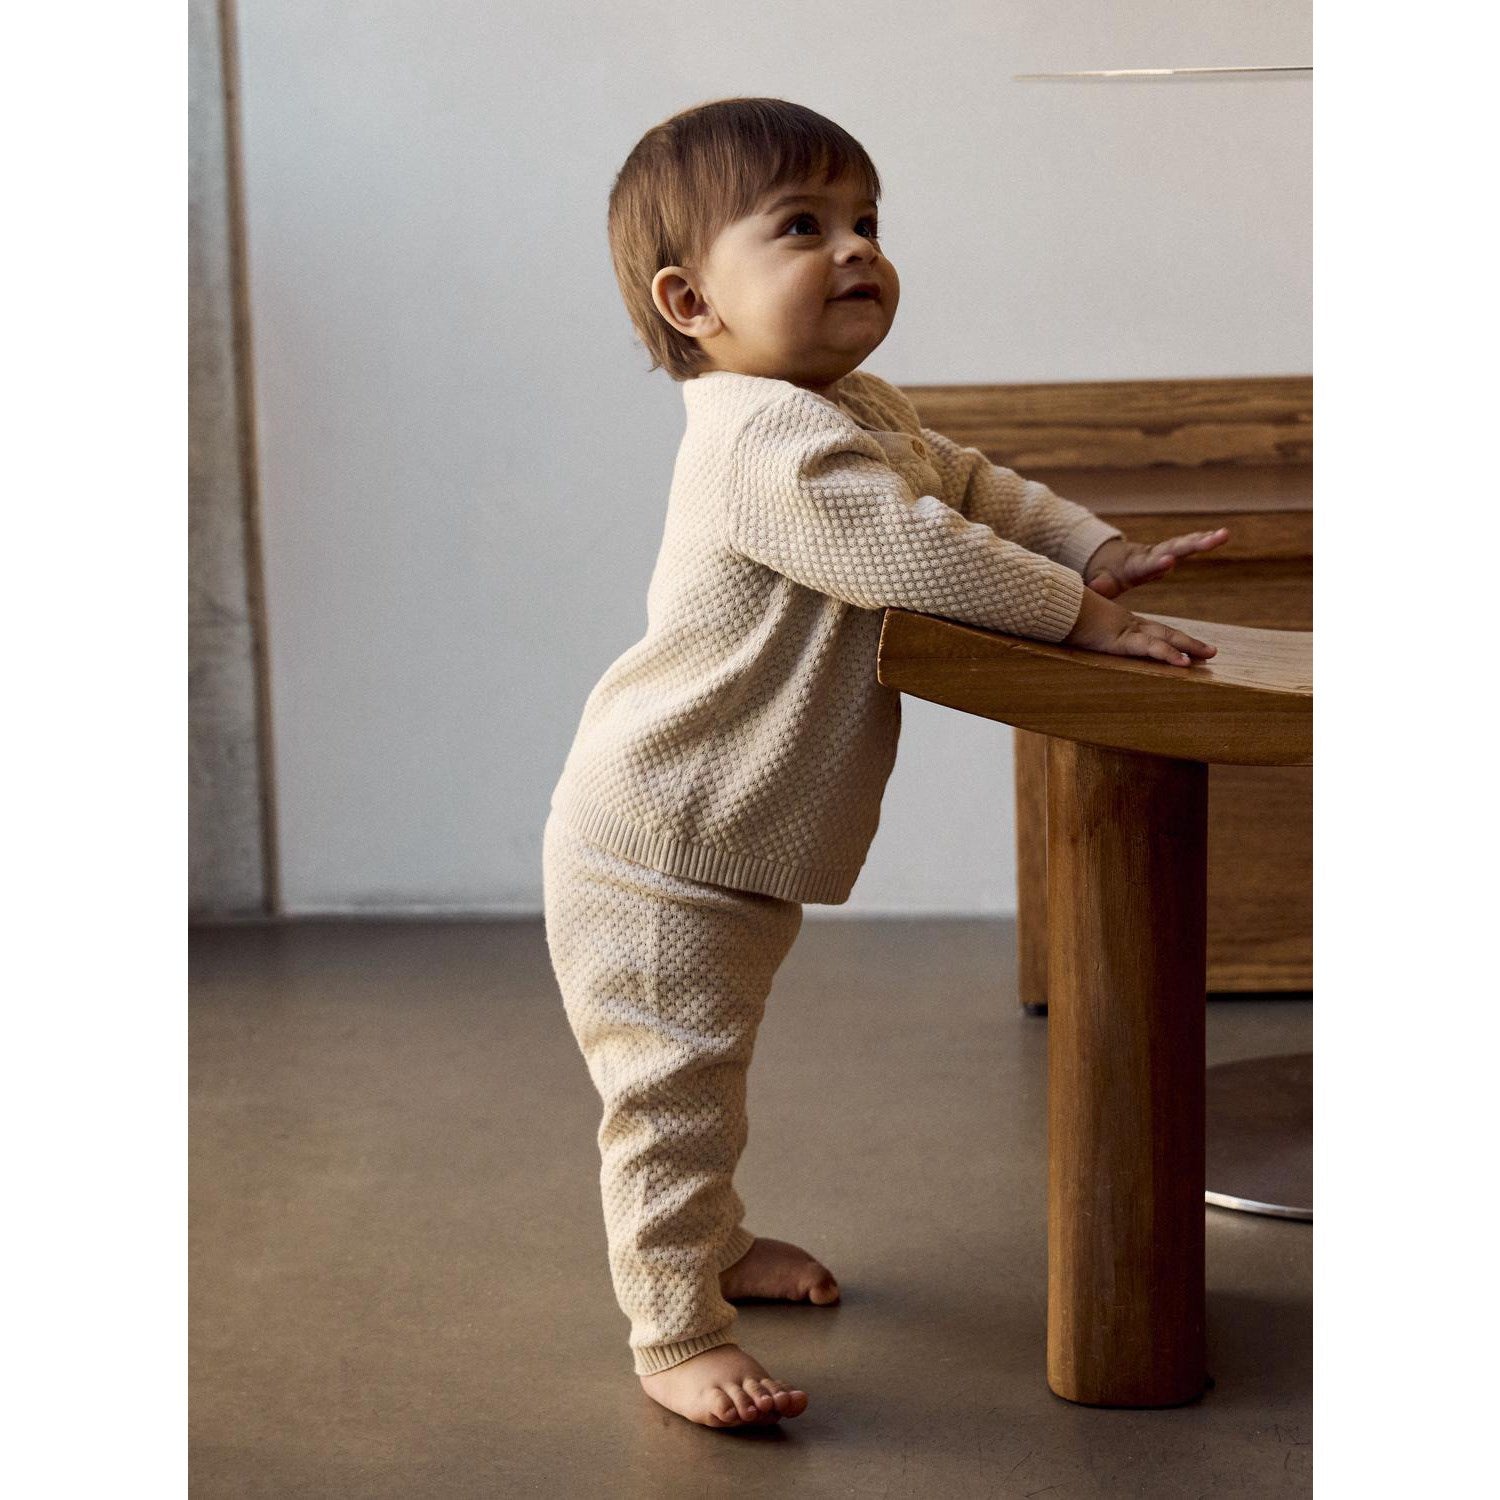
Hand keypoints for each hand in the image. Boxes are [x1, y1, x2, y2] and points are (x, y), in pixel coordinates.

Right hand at [1063, 583, 1216, 667]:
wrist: (1050, 605)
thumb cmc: (1059, 615)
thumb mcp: (1076, 626)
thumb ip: (1082, 629)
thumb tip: (1076, 633)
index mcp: (1119, 624)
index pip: (1152, 631)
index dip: (1171, 639)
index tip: (1187, 647)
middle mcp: (1127, 626)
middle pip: (1165, 633)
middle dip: (1189, 642)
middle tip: (1210, 652)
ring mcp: (1125, 632)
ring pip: (1163, 639)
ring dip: (1188, 647)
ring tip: (1209, 655)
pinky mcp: (1119, 640)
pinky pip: (1148, 649)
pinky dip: (1167, 655)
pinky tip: (1183, 663)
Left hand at [1083, 528, 1230, 598]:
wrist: (1110, 560)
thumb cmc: (1106, 576)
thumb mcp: (1101, 583)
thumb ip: (1100, 585)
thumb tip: (1096, 587)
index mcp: (1134, 566)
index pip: (1147, 565)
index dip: (1157, 564)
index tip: (1169, 561)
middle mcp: (1151, 555)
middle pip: (1172, 549)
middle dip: (1191, 544)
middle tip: (1210, 539)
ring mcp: (1162, 551)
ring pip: (1183, 544)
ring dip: (1204, 539)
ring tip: (1224, 534)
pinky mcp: (1171, 551)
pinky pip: (1188, 544)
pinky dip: (1204, 539)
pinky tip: (1222, 535)